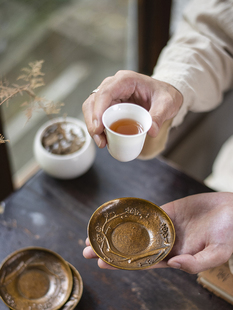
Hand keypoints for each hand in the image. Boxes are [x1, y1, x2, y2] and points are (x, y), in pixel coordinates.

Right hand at [82, 70, 182, 147]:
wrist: (165, 96)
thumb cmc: (165, 95)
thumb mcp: (167, 104)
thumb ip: (159, 116)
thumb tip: (151, 131)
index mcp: (125, 80)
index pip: (105, 92)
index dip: (98, 110)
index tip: (98, 127)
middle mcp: (114, 85)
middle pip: (93, 101)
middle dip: (93, 121)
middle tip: (100, 139)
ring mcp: (110, 95)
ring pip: (92, 109)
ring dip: (93, 126)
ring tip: (102, 142)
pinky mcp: (110, 105)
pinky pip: (99, 116)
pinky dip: (98, 128)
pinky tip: (104, 140)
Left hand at [83, 192, 232, 273]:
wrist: (232, 210)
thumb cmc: (229, 233)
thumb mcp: (218, 253)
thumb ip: (197, 263)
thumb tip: (174, 265)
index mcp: (175, 255)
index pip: (143, 262)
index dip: (123, 263)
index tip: (102, 262)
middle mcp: (165, 242)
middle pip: (133, 247)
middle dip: (111, 249)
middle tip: (87, 249)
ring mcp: (164, 225)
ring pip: (135, 230)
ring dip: (116, 232)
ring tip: (95, 233)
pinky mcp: (166, 211)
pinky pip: (145, 213)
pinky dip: (130, 215)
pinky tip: (117, 216)